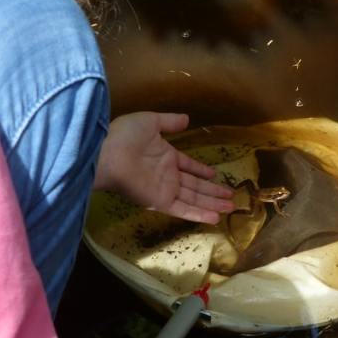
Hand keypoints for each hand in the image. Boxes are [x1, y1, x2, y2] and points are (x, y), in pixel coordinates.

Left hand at [94, 112, 233, 223]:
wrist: (107, 153)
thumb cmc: (125, 135)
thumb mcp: (150, 121)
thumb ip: (169, 121)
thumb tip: (187, 119)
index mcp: (165, 156)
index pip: (188, 166)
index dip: (201, 170)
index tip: (215, 175)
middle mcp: (166, 175)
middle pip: (195, 186)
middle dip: (213, 192)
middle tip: (231, 197)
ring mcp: (164, 189)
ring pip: (193, 199)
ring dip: (212, 204)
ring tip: (230, 209)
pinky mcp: (159, 201)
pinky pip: (182, 209)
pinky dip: (198, 214)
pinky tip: (215, 218)